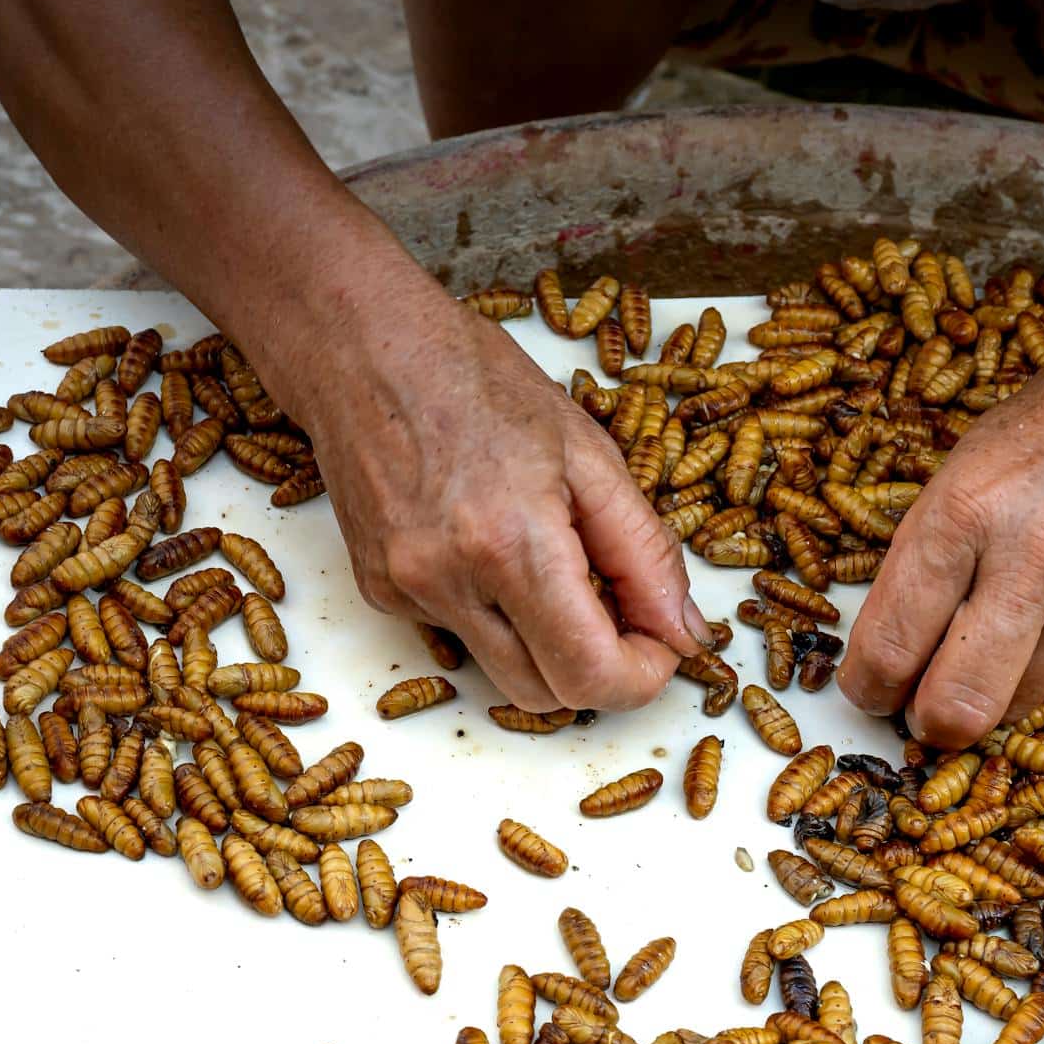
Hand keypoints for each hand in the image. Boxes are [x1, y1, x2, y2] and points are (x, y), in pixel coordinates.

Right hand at [253, 270, 710, 712]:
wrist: (360, 348)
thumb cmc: (475, 378)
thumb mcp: (589, 452)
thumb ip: (645, 553)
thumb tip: (683, 628)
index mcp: (512, 542)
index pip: (589, 675)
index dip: (642, 677)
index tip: (662, 646)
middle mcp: (449, 581)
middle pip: (547, 696)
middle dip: (599, 670)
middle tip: (624, 612)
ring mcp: (407, 592)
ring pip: (503, 675)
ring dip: (547, 647)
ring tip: (557, 569)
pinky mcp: (380, 592)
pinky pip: (460, 637)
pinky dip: (495, 614)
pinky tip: (488, 544)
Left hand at [839, 316, 1043, 747]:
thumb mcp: (971, 460)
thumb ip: (928, 552)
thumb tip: (892, 641)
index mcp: (966, 509)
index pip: (892, 644)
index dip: (868, 685)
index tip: (869, 687)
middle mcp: (1032, 559)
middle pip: (957, 707)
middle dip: (928, 721)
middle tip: (920, 705)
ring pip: (1017, 707)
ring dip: (993, 694)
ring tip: (993, 647)